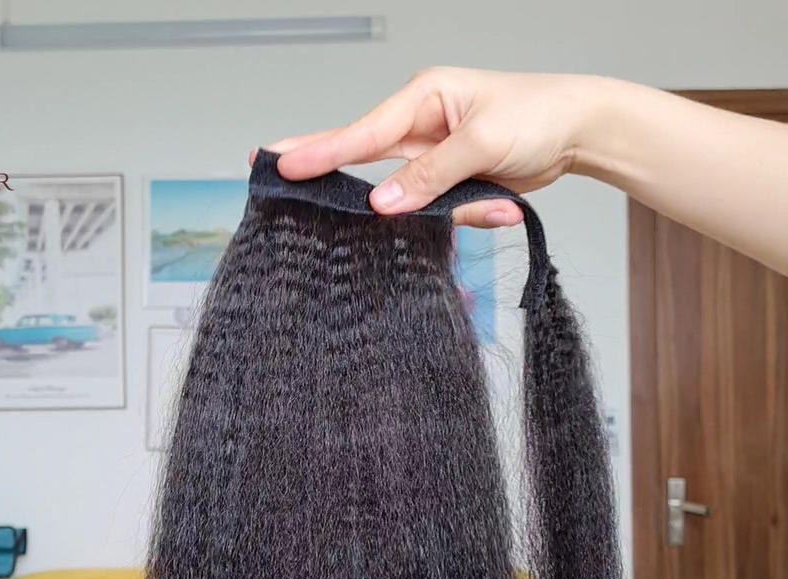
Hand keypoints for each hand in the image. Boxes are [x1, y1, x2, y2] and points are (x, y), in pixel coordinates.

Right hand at [258, 67, 599, 227]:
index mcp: (423, 98)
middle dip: (321, 161)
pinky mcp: (447, 180)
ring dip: (444, 205)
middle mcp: (420, 124)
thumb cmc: (536, 115)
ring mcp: (431, 154)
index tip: (283, 165)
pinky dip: (471, 211)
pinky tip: (506, 200)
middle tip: (269, 166)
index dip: (322, 152)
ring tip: (485, 194)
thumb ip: (431, 175)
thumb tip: (382, 204)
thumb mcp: (483, 143)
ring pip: (404, 191)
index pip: (362, 132)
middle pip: (360, 152)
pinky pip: (439, 207)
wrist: (578, 131)